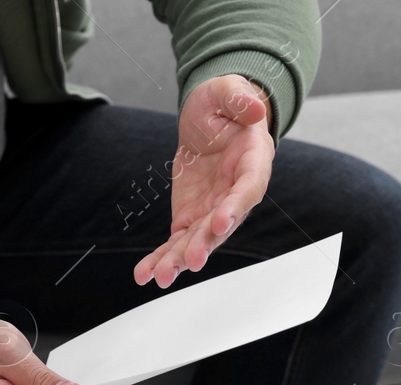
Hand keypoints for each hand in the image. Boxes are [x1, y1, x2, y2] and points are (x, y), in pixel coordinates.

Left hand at [135, 74, 274, 288]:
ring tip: (160, 277)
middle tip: (192, 261)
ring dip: (179, 261)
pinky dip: (160, 258)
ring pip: (197, 240)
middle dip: (205, 244)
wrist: (208, 120)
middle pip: (222, 225)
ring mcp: (212, 210)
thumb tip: (256, 108)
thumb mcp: (226, 91)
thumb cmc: (223, 104)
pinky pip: (176, 242)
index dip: (235, 207)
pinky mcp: (190, 217)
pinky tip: (143, 275)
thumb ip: (239, 97)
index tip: (220, 223)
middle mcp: (235, 194)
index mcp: (252, 163)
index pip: (247, 189)